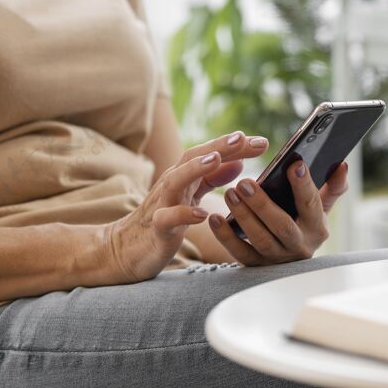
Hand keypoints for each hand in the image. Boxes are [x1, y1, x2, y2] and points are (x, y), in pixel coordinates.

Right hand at [102, 132, 267, 281]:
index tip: (262, 142)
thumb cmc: (162, 220)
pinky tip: (201, 214)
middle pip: (193, 158)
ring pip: (176, 180)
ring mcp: (161, 204)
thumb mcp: (189, 196)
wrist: (125, 249)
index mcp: (183, 177)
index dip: (235, 147)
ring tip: (216, 160)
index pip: (209, 153)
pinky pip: (168, 219)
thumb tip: (237, 162)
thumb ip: (211, 179)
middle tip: (243, 138)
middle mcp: (171, 185)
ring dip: (196, 169)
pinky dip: (183, 214)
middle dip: (218, 146)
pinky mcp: (157, 228)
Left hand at [208, 160, 348, 265]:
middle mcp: (299, 246)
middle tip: (245, 182)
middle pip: (282, 226)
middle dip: (263, 204)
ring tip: (230, 193)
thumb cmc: (303, 222)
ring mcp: (277, 258)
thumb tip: (341, 165)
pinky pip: (239, 252)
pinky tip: (214, 218)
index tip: (294, 165)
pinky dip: (225, 236)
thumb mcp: (321, 207)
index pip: (312, 205)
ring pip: (260, 239)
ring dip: (244, 216)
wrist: (289, 255)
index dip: (304, 186)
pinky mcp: (256, 265)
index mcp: (317, 228)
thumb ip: (332, 187)